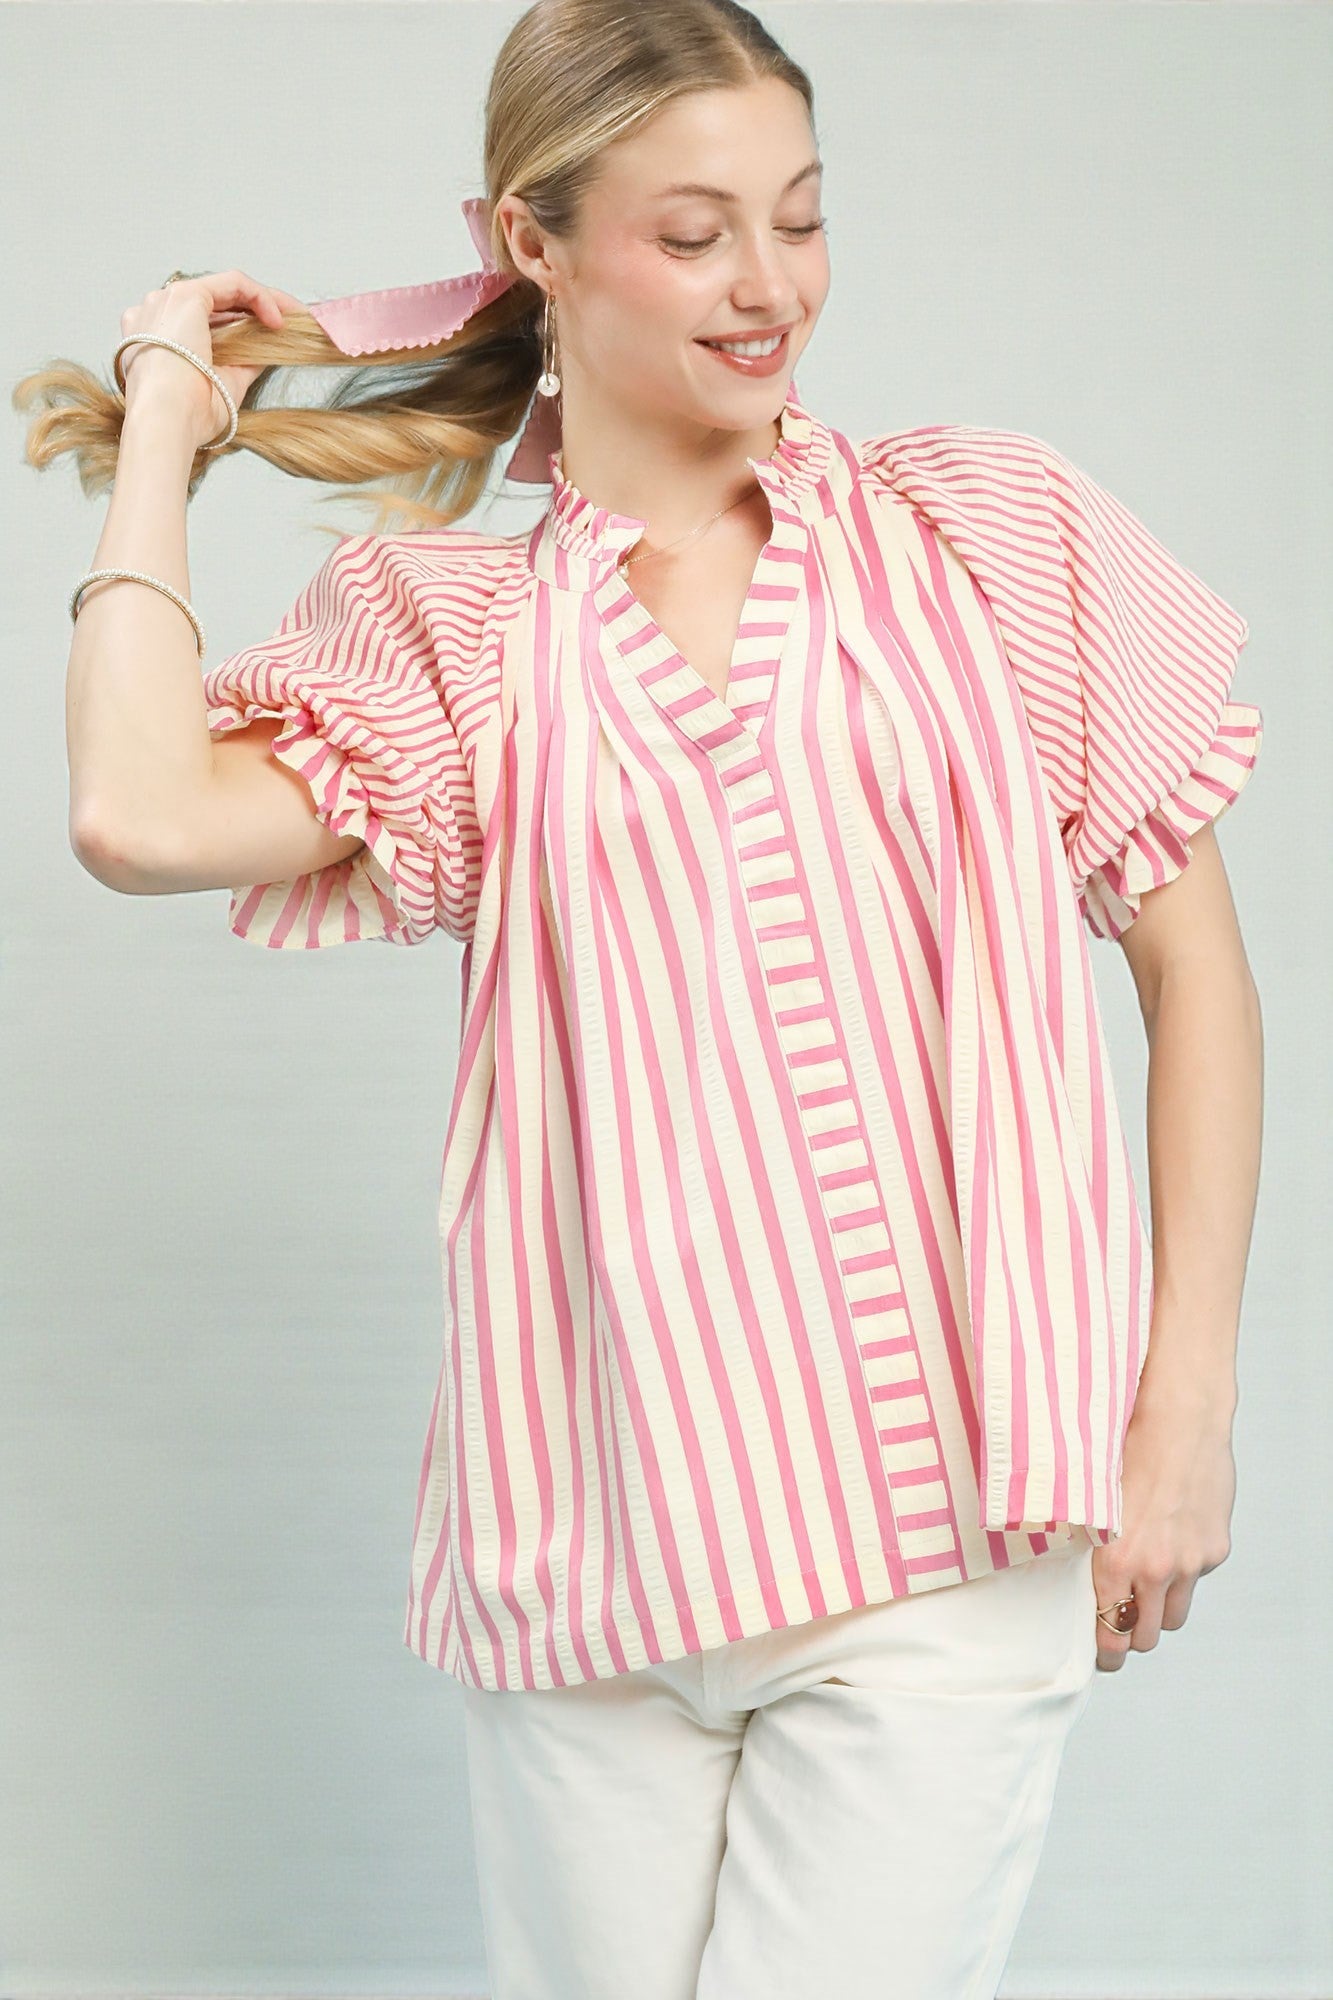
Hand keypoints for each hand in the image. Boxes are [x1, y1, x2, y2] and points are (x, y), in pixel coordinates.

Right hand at [117, 269, 306, 451]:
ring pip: (226, 289)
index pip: (205, 319)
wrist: (167, 421)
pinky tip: (278, 319)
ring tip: (291, 319)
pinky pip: (233, 284)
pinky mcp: (185, 296)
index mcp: (157, 337)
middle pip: (217, 301)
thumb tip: (266, 352)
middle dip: (256, 309)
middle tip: (290, 323)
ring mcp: (167, 301)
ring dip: (264, 301)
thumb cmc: (187, 415)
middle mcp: (158, 313)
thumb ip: (242, 363)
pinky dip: (261, 297)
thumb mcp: (223, 384)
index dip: (241, 323)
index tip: (271, 335)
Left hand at [1091, 1378, 1235, 1672]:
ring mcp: (1190, 1562)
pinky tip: (1170, 1541)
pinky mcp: (1214, 1551)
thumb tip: (1075, 1577)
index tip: (1100, 1650)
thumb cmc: (1127, 1449)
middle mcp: (1156, 1568)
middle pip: (1144, 1636)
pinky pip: (1195, 1579)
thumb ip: (1089, 1543)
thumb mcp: (1093, 1499)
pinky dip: (1183, 1573)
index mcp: (1117, 1559)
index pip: (1109, 1630)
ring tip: (1144, 1593)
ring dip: (1157, 1611)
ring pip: (1173, 1616)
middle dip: (1131, 1635)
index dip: (1104, 1647)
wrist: (1181, 1420)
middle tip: (1120, 1627)